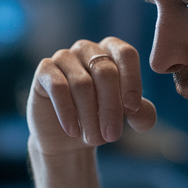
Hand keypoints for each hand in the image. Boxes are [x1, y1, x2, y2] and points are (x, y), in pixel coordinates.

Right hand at [27, 37, 157, 156]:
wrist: (69, 136)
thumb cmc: (102, 119)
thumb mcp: (128, 119)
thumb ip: (143, 114)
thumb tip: (138, 111)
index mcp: (112, 51)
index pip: (126, 54)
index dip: (131, 82)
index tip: (132, 110)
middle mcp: (88, 48)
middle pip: (105, 71)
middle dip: (111, 107)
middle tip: (112, 136)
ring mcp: (64, 57)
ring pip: (81, 83)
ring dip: (90, 116)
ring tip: (95, 139)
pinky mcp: (45, 71)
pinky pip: (58, 87)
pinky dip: (67, 112)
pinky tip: (73, 131)